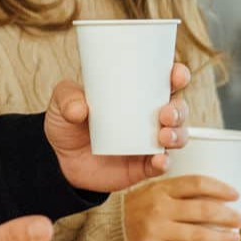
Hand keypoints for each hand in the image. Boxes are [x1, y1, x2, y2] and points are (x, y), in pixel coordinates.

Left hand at [44, 62, 190, 192]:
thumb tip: (79, 108)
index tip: (176, 74)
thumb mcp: (61, 102)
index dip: (176, 75)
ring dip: (177, 135)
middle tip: (165, 112)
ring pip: (177, 136)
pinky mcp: (142, 166)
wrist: (61, 159)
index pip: (163, 81)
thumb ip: (67, 99)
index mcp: (134, 94)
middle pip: (178, 109)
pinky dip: (164, 163)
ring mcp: (147, 142)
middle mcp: (147, 116)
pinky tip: (159, 160)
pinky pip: (161, 165)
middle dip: (179, 109)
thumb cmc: (68, 121)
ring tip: (163, 135)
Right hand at [124, 175, 240, 240]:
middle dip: (227, 216)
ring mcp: (155, 230)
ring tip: (235, 238)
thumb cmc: (136, 208)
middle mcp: (158, 208)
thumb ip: (175, 191)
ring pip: (197, 235)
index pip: (195, 183)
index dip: (219, 188)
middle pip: (202, 211)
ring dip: (221, 238)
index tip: (234, 194)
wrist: (107, 231)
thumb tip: (213, 194)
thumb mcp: (151, 190)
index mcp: (159, 188)